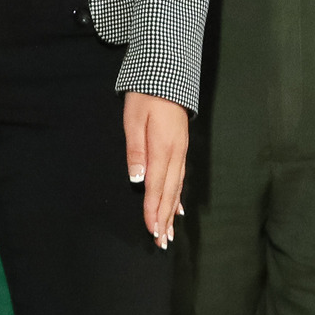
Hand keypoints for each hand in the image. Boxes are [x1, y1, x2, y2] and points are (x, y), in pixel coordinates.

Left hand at [124, 91, 189, 248]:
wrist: (167, 73)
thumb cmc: (146, 95)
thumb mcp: (134, 120)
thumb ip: (136, 151)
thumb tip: (138, 180)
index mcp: (163, 149)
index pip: (156, 187)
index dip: (154, 210)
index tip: (151, 231)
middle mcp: (175, 154)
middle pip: (170, 192)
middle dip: (164, 218)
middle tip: (162, 242)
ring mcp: (180, 151)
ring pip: (176, 187)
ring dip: (172, 211)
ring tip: (169, 232)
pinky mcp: (181, 147)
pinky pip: (180, 178)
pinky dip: (178, 195)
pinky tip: (177, 207)